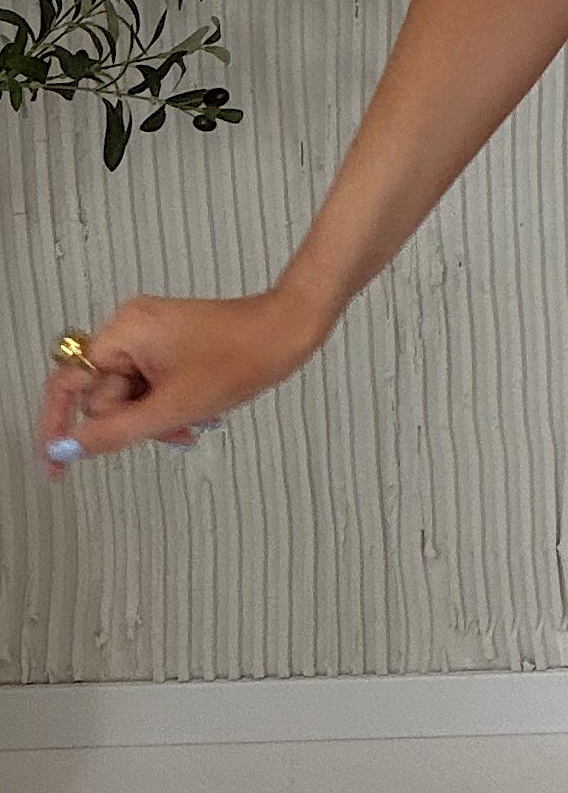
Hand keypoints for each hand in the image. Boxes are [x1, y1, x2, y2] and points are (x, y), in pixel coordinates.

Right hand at [35, 291, 324, 480]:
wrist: (287, 332)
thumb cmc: (242, 355)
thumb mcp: (170, 407)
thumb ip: (112, 433)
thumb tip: (67, 448)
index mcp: (124, 331)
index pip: (68, 384)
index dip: (56, 427)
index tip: (56, 465)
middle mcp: (132, 327)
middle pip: (104, 395)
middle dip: (132, 421)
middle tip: (168, 422)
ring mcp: (152, 335)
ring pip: (131, 397)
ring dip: (156, 418)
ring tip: (192, 417)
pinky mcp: (170, 344)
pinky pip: (152, 387)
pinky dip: (168, 406)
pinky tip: (196, 411)